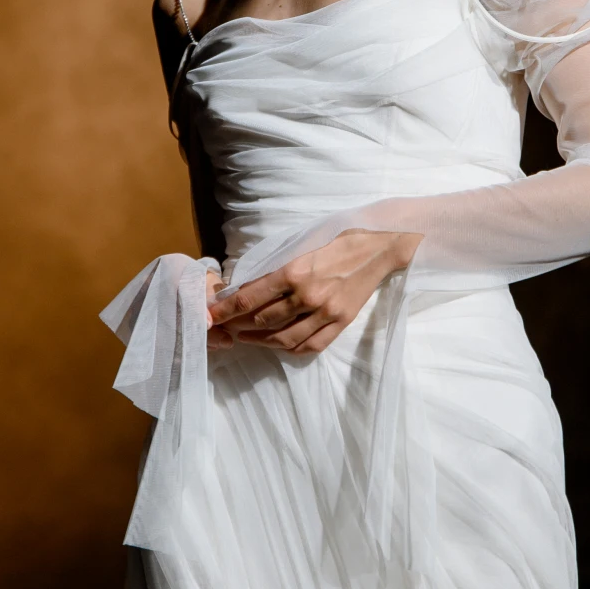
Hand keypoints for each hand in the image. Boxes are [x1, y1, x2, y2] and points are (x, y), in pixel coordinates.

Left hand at [205, 229, 421, 356]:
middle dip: (238, 325)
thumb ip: (276, 266)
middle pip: (262, 320)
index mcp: (293, 271)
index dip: (226, 311)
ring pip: (283, 338)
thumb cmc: (337, 239)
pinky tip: (278, 345)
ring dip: (260, 341)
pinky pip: (310, 346)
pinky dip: (290, 349)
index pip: (249, 298)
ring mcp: (325, 312)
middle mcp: (307, 295)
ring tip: (246, 338)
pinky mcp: (340, 322)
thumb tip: (246, 284)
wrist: (378, 247)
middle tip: (226, 326)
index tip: (211, 316)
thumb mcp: (301, 245)